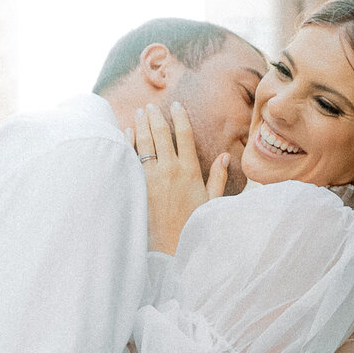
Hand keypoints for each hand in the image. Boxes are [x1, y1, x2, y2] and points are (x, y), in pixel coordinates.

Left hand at [133, 103, 229, 254]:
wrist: (171, 248)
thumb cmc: (193, 225)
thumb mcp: (212, 201)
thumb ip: (218, 177)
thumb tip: (225, 156)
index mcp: (190, 170)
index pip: (184, 134)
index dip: (179, 116)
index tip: (175, 104)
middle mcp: (170, 170)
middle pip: (160, 134)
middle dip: (155, 116)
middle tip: (151, 105)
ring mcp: (152, 178)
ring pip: (144, 143)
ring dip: (141, 125)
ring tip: (140, 113)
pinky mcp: (138, 186)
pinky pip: (132, 158)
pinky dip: (129, 143)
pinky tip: (128, 132)